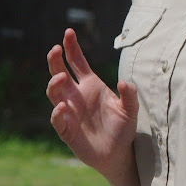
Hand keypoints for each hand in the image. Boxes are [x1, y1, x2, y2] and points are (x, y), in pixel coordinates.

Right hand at [46, 28, 137, 176]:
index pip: (77, 62)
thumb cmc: (123, 127)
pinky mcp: (67, 131)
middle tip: (55, 49)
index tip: (68, 32)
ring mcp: (70, 112)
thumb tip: (124, 82)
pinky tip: (63, 107)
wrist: (119, 153)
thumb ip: (130, 95)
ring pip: (55, 94)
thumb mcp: (131, 109)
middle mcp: (77, 96)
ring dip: (55, 84)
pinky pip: (58, 120)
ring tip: (61, 76)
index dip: (71, 48)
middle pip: (60, 73)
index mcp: (91, 85)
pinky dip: (58, 113)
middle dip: (55, 60)